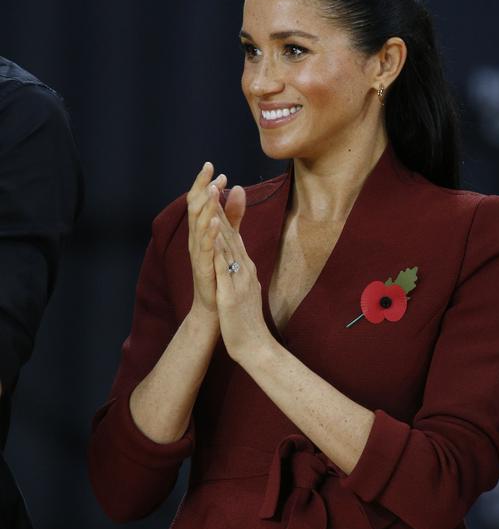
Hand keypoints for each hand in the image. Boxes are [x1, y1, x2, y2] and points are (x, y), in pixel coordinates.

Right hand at [186, 163, 243, 318]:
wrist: (215, 307)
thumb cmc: (220, 273)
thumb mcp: (228, 238)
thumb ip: (233, 215)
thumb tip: (238, 188)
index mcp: (201, 232)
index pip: (200, 202)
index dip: (205, 185)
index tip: (215, 169)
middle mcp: (196, 239)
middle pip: (195, 207)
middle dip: (201, 186)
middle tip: (209, 168)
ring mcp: (198, 253)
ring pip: (199, 224)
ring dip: (206, 205)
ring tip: (212, 188)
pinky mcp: (204, 267)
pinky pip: (205, 247)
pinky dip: (209, 233)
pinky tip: (215, 221)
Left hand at [211, 186, 272, 365]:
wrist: (256, 346)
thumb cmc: (247, 320)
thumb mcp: (244, 290)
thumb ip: (242, 272)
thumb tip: (240, 258)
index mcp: (246, 268)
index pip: (234, 236)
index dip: (225, 212)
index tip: (219, 190)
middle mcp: (245, 269)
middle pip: (232, 234)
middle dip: (221, 208)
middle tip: (214, 182)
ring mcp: (239, 279)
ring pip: (229, 245)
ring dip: (219, 220)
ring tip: (211, 199)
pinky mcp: (232, 292)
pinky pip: (225, 267)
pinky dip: (219, 248)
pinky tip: (211, 234)